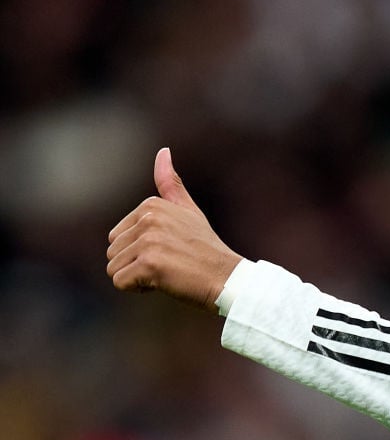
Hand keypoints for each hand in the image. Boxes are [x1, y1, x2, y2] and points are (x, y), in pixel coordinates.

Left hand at [106, 148, 242, 312]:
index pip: (118, 237)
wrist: (227, 279)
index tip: (169, 251)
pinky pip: (120, 282)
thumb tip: (163, 151)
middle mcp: (149, 219)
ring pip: (114, 268)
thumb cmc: (207, 250)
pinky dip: (138, 288)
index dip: (139, 251)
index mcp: (152, 205)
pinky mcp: (150, 263)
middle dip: (134, 265)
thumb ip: (171, 184)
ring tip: (167, 273)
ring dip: (136, 278)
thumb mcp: (189, 212)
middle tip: (168, 264)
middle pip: (113, 252)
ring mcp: (149, 240)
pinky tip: (163, 282)